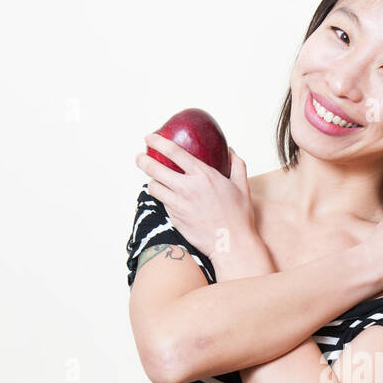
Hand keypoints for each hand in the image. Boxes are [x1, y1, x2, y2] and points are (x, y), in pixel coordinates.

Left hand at [134, 133, 262, 268]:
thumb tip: (231, 151)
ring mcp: (178, 204)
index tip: (150, 137)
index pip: (174, 152)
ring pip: (153, 187)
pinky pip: (162, 203)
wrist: (231, 244)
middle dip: (143, 160)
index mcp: (203, 175)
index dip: (158, 142)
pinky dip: (162, 198)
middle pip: (154, 168)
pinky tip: (165, 197)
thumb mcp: (242, 187)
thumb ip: (237, 165)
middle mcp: (187, 187)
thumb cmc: (239, 217)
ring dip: (151, 182)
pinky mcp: (174, 218)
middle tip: (140, 156)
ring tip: (153, 180)